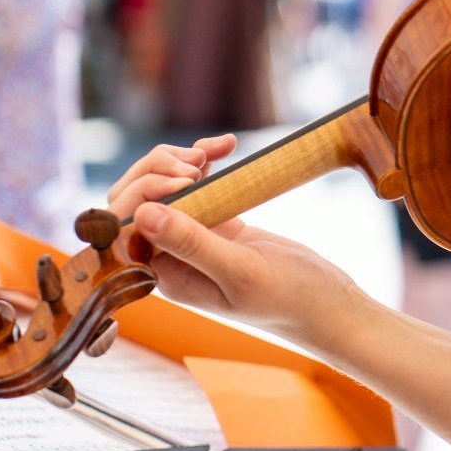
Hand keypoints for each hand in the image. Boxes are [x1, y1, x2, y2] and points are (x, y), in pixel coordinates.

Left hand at [107, 135, 366, 342]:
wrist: (328, 303)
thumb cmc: (290, 297)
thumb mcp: (242, 270)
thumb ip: (193, 244)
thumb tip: (143, 214)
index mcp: (165, 276)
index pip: (122, 229)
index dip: (141, 195)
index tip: (186, 181)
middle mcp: (171, 257)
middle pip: (133, 202)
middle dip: (155, 171)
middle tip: (196, 163)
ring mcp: (194, 237)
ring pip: (160, 187)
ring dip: (177, 160)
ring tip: (211, 152)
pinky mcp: (217, 221)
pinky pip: (194, 183)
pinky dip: (204, 160)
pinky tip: (226, 148)